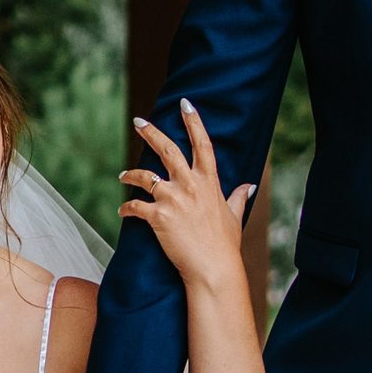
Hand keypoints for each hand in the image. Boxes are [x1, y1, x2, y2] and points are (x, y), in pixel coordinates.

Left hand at [119, 100, 254, 285]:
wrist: (213, 268)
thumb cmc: (225, 245)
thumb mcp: (235, 216)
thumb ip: (239, 197)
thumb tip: (249, 185)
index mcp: (208, 182)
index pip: (202, 144)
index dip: (194, 122)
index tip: (185, 104)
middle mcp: (189, 185)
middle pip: (167, 149)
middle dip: (151, 132)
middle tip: (138, 121)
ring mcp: (172, 199)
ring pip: (144, 177)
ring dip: (130, 174)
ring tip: (122, 176)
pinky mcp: (158, 216)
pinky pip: (135, 206)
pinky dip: (126, 208)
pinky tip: (122, 211)